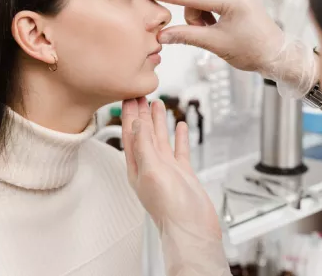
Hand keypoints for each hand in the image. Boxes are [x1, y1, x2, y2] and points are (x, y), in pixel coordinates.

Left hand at [122, 97, 230, 275]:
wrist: (193, 228)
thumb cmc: (170, 208)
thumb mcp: (152, 171)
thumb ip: (144, 146)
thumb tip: (136, 123)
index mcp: (136, 166)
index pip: (130, 133)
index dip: (128, 114)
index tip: (128, 95)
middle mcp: (149, 166)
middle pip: (143, 132)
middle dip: (140, 112)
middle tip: (140, 92)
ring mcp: (166, 169)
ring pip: (160, 138)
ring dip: (157, 120)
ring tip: (157, 102)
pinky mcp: (182, 173)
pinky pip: (179, 149)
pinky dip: (178, 136)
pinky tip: (180, 125)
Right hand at [147, 0, 318, 97]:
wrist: (275, 53)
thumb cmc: (250, 51)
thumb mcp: (215, 44)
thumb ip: (187, 36)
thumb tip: (162, 35)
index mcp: (232, 0)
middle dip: (193, 12)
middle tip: (204, 30)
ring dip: (200, 6)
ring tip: (213, 25)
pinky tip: (218, 15)